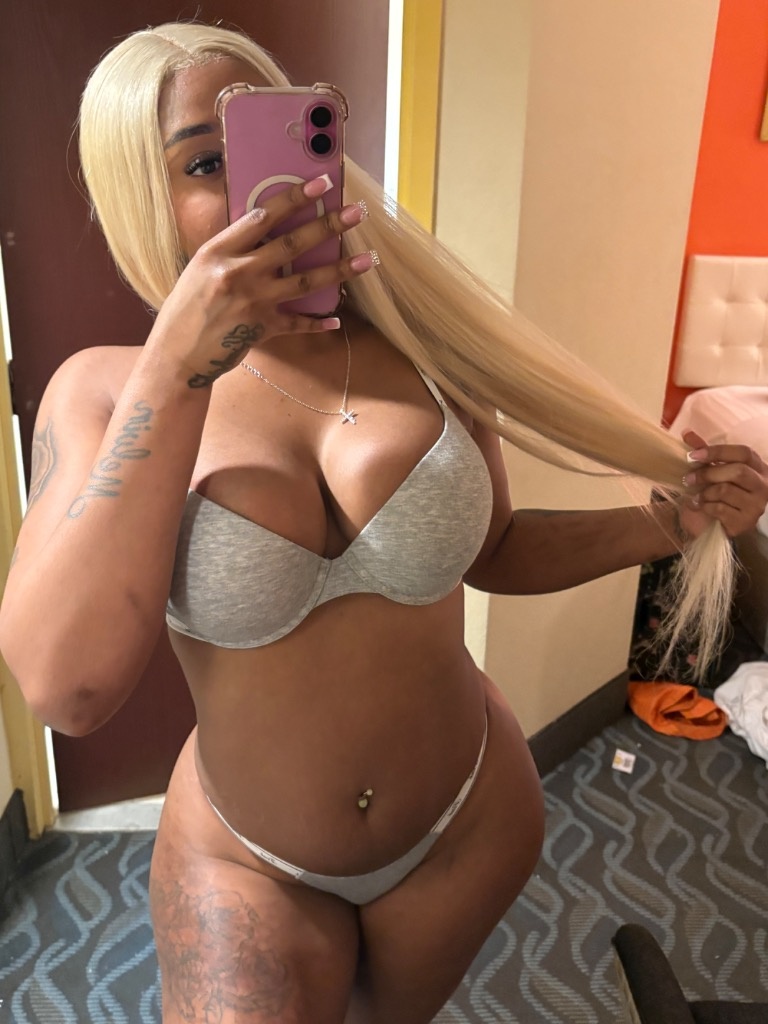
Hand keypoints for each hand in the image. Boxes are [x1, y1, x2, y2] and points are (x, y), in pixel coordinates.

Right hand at [146, 176, 373, 386]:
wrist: (177, 354)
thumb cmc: (186, 309)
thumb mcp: (201, 269)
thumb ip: (233, 251)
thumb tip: (266, 231)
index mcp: (219, 251)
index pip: (263, 216)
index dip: (295, 198)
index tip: (322, 184)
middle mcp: (238, 272)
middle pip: (292, 244)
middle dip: (328, 226)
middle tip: (356, 212)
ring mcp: (253, 301)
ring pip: (306, 281)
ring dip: (339, 270)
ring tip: (367, 259)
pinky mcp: (263, 329)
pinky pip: (298, 323)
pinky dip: (317, 323)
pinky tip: (336, 319)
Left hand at [679, 430, 767, 538]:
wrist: (718, 526)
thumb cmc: (718, 494)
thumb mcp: (713, 470)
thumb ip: (704, 452)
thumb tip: (687, 432)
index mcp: (758, 467)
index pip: (743, 453)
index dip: (717, 451)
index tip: (693, 455)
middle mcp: (763, 485)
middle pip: (738, 471)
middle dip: (708, 473)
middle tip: (689, 478)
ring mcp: (756, 505)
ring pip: (726, 490)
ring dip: (705, 492)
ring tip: (696, 496)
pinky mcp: (745, 522)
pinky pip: (720, 509)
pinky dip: (705, 506)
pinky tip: (701, 507)